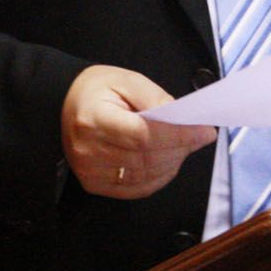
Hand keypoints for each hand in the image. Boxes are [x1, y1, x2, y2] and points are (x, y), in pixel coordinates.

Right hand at [61, 65, 215, 198]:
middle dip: (181, 148)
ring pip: (144, 176)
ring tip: (186, 145)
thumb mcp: (128, 81)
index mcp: (94, 119)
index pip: (143, 135)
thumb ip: (156, 98)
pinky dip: (159, 177)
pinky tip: (170, 162)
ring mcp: (89, 170)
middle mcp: (88, 149)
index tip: (205, 130)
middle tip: (200, 136)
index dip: (178, 135)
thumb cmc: (99, 90)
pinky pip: (135, 189)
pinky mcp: (93, 183)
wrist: (65, 104)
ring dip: (173, 163)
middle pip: (146, 158)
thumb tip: (185, 118)